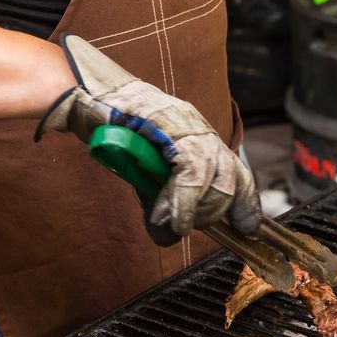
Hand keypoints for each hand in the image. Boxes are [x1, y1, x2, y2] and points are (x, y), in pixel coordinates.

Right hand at [37, 34, 261, 241]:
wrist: (88, 100)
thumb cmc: (116, 136)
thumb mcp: (146, 177)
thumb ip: (161, 205)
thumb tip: (169, 237)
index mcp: (201, 141)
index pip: (237, 172)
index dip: (246, 202)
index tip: (248, 228)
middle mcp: (201, 130)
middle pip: (231, 177)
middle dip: (213, 212)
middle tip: (186, 224)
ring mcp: (188, 124)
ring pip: (216, 176)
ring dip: (198, 211)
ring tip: (177, 224)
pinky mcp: (172, 124)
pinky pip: (191, 171)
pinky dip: (184, 203)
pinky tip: (174, 219)